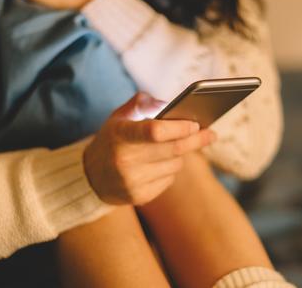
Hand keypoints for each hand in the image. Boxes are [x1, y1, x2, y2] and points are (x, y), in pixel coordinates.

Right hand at [83, 93, 216, 205]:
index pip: (155, 132)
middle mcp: (124, 160)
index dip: (179, 128)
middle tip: (211, 134)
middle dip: (195, 140)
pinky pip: (169, 180)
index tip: (196, 124)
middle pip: (173, 150)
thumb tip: (168, 103)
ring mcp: (131, 181)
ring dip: (180, 155)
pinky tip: (160, 164)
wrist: (90, 177)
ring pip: (174, 165)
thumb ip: (141, 103)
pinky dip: (170, 170)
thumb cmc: (112, 140)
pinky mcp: (139, 197)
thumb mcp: (119, 117)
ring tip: (174, 148)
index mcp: (120, 135)